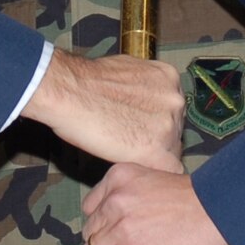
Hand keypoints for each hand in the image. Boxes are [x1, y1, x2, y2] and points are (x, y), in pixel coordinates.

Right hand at [22, 48, 183, 168]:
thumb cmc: (86, 81)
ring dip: (152, 156)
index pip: (173, 111)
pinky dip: (151, 172)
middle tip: (130, 142)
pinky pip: (167, 170)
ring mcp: (170, 126)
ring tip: (124, 153)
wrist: (68, 93)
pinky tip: (133, 167)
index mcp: (169, 78)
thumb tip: (140, 102)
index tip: (141, 130)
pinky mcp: (157, 151)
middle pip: (175, 131)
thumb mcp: (127, 73)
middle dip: (156, 139)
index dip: (156, 124)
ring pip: (171, 152)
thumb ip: (143, 89)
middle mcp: (176, 100)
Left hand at [80, 159, 228, 244]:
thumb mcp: (155, 181)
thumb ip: (132, 197)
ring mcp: (121, 225)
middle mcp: (115, 199)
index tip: (112, 233)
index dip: (100, 224)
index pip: (90, 207)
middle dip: (103, 244)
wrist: (217, 212)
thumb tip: (118, 226)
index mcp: (119, 176)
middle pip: (90, 231)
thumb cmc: (196, 199)